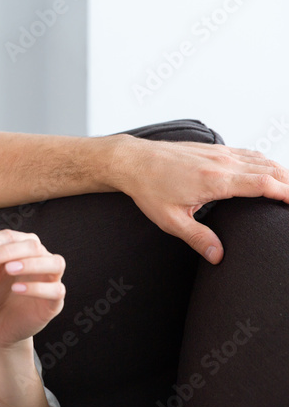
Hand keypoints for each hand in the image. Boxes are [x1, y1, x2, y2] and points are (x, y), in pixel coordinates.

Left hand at [0, 230, 64, 349]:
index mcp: (22, 247)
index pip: (11, 236)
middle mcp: (41, 258)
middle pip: (33, 245)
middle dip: (8, 250)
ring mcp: (51, 279)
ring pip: (54, 262)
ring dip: (31, 263)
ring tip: (9, 269)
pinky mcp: (54, 301)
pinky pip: (55, 290)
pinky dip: (38, 287)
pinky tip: (18, 289)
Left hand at [110, 137, 288, 263]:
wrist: (132, 160)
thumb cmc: (148, 189)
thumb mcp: (170, 219)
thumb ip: (197, 238)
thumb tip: (218, 257)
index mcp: (215, 180)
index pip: (263, 184)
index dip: (287, 193)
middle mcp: (222, 162)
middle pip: (270, 170)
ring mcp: (219, 152)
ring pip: (262, 159)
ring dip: (282, 172)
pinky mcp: (213, 149)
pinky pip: (249, 154)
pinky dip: (266, 163)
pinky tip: (271, 171)